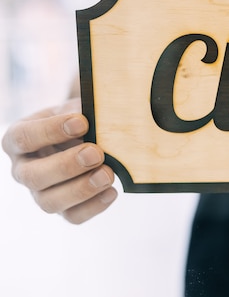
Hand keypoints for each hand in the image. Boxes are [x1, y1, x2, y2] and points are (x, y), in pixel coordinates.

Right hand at [2, 98, 116, 223]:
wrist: (87, 134)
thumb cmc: (77, 119)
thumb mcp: (75, 109)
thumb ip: (82, 112)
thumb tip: (101, 120)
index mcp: (18, 139)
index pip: (24, 138)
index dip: (51, 131)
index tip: (82, 122)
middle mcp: (23, 169)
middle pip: (33, 176)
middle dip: (66, 166)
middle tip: (96, 153)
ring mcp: (40, 192)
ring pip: (49, 202)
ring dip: (81, 190)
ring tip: (108, 174)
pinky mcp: (63, 208)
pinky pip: (73, 216)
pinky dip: (94, 206)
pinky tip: (112, 191)